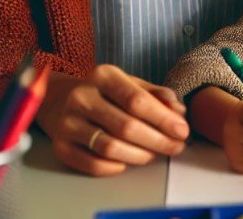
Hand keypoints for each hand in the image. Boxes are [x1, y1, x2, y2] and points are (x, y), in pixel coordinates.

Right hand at [36, 64, 189, 175]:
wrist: (60, 101)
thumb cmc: (104, 93)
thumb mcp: (130, 84)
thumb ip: (156, 95)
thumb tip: (179, 111)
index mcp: (103, 75)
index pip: (137, 100)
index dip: (163, 118)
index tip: (182, 130)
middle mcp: (82, 96)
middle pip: (126, 125)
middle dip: (157, 140)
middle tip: (176, 147)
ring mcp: (68, 122)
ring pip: (110, 147)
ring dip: (139, 155)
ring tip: (154, 154)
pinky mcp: (60, 146)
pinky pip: (92, 164)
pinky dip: (115, 167)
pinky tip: (128, 162)